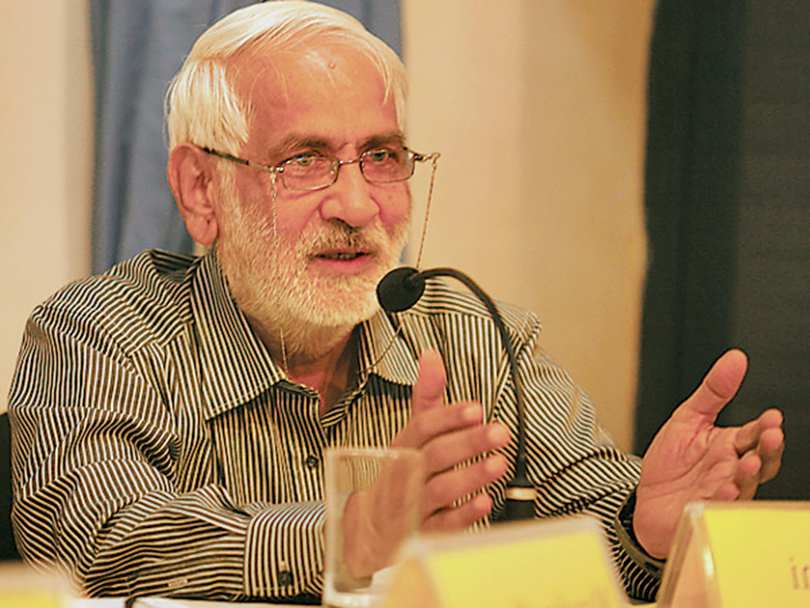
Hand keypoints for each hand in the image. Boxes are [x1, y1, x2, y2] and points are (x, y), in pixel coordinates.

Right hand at [392, 349, 510, 531]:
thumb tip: (431, 356)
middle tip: (499, 431)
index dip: (448, 417)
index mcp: (402, 446)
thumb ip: (426, 397)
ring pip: (440, 489)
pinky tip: (485, 502)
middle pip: (434, 455)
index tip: (475, 408)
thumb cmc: (399, 475)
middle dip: (467, 442)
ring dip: (470, 476)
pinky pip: (443, 525)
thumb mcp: (410, 434)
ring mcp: (413, 505)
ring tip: (498, 462)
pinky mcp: (424, 532)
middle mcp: (405, 474)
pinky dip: (464, 514)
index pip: (422, 427)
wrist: (373, 529)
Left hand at [634, 349, 784, 557]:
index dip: (766, 427)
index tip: (772, 417)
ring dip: (749, 474)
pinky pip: (719, 507)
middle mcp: (730, 470)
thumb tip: (736, 359)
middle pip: (761, 462)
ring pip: (745, 485)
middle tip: (771, 437)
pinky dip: (723, 498)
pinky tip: (724, 489)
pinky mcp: (705, 510)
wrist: (646, 498)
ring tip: (747, 461)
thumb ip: (714, 391)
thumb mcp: (688, 418)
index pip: (754, 434)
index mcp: (729, 445)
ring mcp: (720, 492)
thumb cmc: (671, 461)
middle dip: (768, 450)